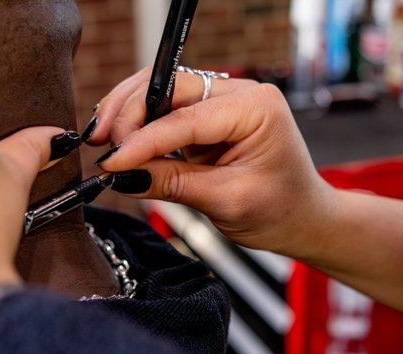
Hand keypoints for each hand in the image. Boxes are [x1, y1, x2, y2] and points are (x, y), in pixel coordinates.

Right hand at [91, 68, 335, 253]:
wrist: (302, 217)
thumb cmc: (280, 210)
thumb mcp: (226, 201)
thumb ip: (172, 183)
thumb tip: (122, 174)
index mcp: (256, 108)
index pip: (186, 118)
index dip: (143, 140)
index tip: (112, 160)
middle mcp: (239, 94)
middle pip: (169, 86)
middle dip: (129, 112)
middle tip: (100, 142)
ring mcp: (223, 102)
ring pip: (163, 91)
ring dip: (129, 112)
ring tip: (103, 138)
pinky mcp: (210, 118)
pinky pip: (168, 110)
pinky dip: (142, 123)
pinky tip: (121, 137)